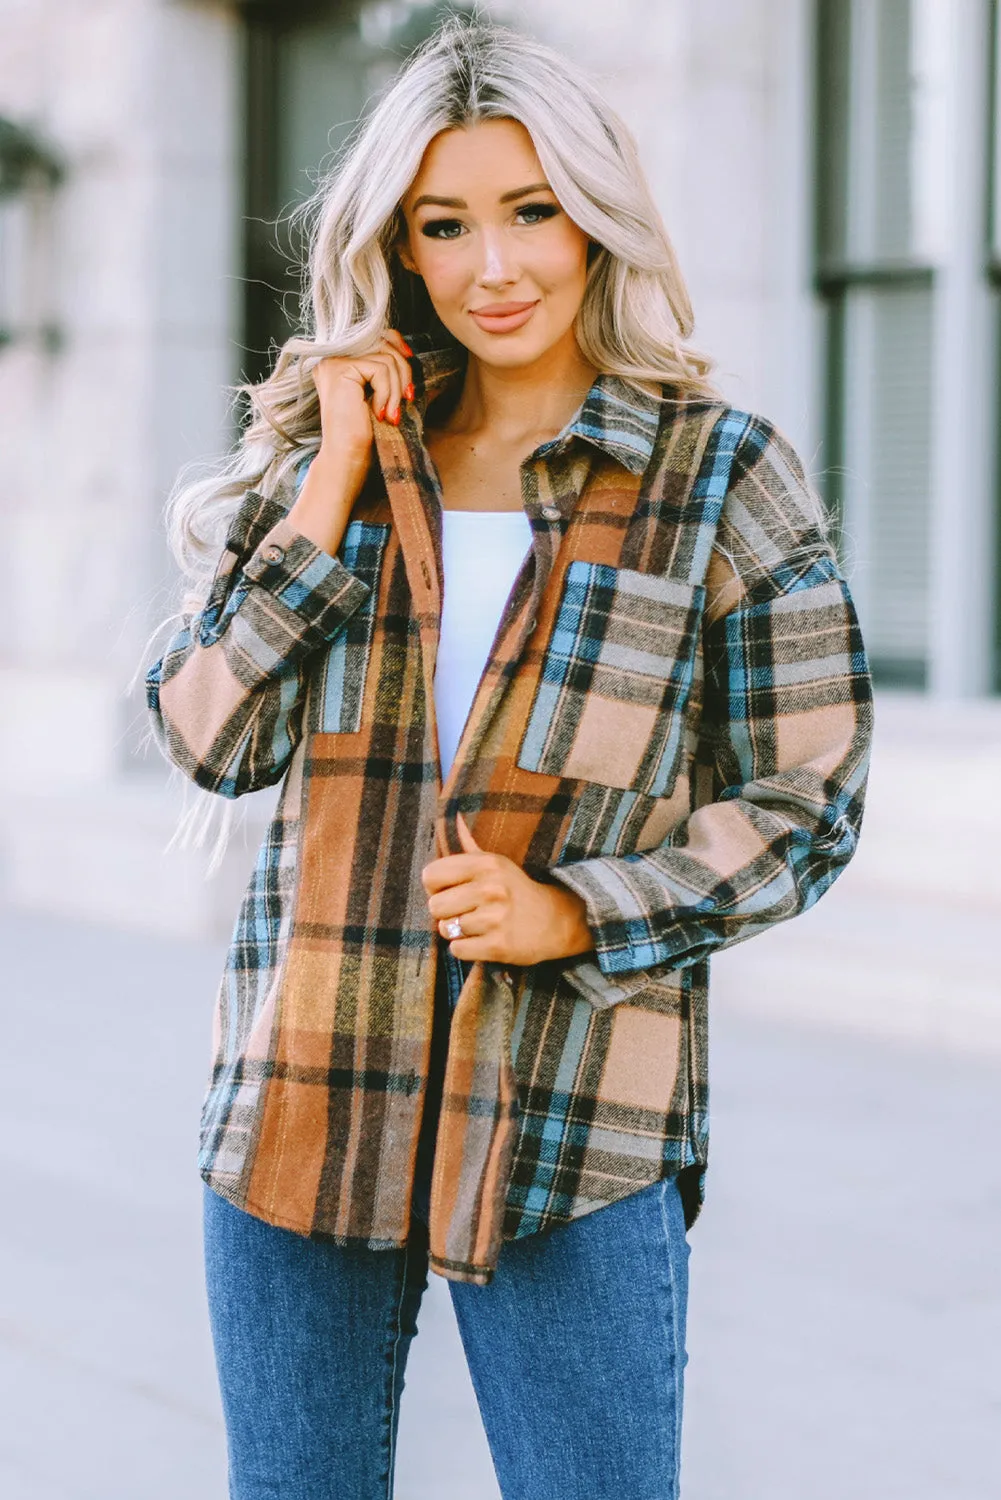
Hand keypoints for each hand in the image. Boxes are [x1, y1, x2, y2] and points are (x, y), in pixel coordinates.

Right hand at [288, 328, 413, 553]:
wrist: (348, 460)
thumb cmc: (364, 434)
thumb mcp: (380, 395)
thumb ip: (386, 370)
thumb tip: (408, 351)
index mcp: (340, 363)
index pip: (375, 336)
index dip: (398, 346)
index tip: (410, 366)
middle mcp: (333, 358)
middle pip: (384, 344)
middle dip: (403, 372)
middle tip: (407, 400)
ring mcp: (334, 362)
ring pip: (386, 358)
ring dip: (397, 389)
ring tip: (391, 414)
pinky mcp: (340, 370)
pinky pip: (380, 370)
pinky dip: (389, 393)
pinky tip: (381, 413)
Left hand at [421, 813, 594, 966]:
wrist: (556, 921)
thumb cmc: (516, 890)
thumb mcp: (497, 863)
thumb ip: (470, 844)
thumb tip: (454, 817)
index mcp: (486, 864)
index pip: (430, 875)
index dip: (435, 887)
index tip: (450, 891)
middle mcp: (490, 889)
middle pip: (434, 905)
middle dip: (445, 912)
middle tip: (464, 911)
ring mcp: (495, 919)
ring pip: (445, 929)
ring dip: (457, 931)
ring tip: (477, 925)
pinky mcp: (498, 946)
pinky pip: (457, 950)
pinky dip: (466, 948)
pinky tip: (482, 940)